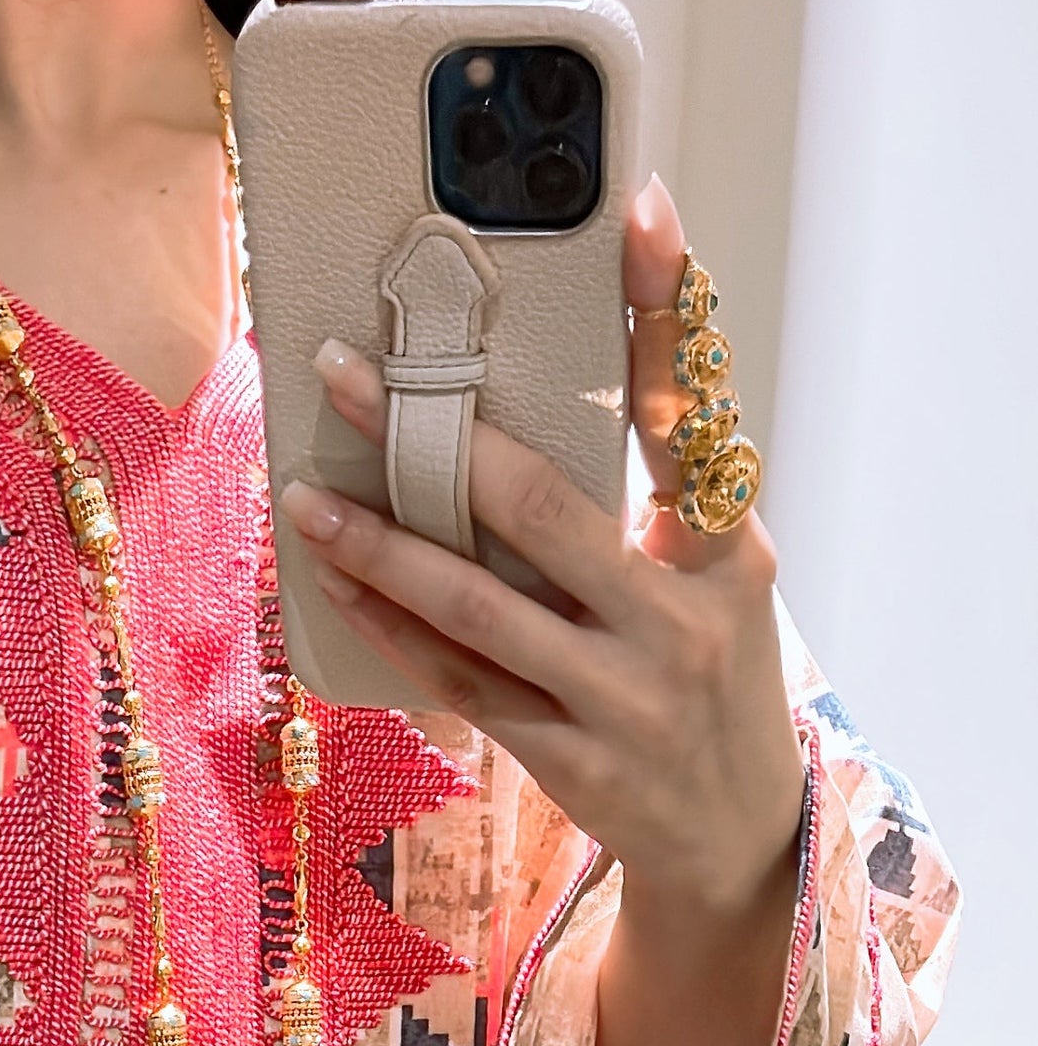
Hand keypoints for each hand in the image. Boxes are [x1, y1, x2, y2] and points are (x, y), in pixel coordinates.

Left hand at [279, 176, 805, 1045]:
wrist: (737, 839)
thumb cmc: (714, 678)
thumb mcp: (722, 582)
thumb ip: (662, 498)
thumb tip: (551, 397)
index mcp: (730, 549)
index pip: (693, 408)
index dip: (666, 306)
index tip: (636, 206)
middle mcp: (678, 618)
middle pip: (538, 503)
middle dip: (430, 430)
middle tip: (346, 369)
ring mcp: (620, 695)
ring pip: (475, 602)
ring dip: (378, 544)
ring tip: (307, 496)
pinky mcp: (568, 757)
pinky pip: (460, 678)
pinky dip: (393, 625)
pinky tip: (340, 581)